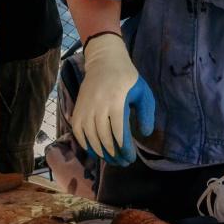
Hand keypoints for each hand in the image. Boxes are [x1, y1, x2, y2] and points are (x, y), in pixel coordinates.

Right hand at [72, 33, 155, 166]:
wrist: (104, 61)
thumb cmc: (127, 78)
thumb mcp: (143, 93)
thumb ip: (146, 114)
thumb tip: (143, 134)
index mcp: (117, 102)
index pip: (119, 133)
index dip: (125, 149)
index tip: (130, 158)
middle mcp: (99, 106)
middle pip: (104, 138)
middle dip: (114, 154)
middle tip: (122, 162)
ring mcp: (86, 107)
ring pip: (90, 136)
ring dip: (100, 151)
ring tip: (110, 159)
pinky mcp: (77, 107)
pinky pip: (77, 130)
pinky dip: (84, 143)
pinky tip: (93, 150)